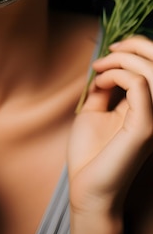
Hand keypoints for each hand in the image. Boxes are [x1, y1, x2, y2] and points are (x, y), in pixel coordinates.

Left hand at [67, 35, 152, 215]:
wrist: (86, 189)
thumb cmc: (90, 155)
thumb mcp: (96, 111)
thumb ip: (105, 89)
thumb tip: (105, 66)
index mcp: (149, 108)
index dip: (136, 49)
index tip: (107, 55)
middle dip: (135, 45)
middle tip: (106, 52)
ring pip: (152, 70)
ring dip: (123, 59)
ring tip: (99, 69)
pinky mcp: (146, 126)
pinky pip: (138, 84)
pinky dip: (116, 74)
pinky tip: (99, 84)